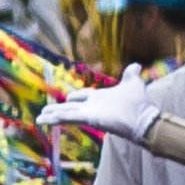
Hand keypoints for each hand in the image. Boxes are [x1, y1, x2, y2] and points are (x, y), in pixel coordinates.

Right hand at [37, 78, 158, 140]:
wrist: (145, 118)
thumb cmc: (139, 103)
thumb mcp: (133, 84)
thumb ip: (130, 75)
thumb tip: (135, 65)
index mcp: (100, 98)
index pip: (82, 97)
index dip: (74, 97)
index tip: (67, 100)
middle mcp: (92, 106)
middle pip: (70, 108)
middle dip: (56, 110)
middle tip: (44, 112)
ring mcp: (89, 113)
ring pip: (66, 114)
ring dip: (52, 115)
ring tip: (39, 118)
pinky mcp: (89, 119)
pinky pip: (69, 117)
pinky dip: (56, 119)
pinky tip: (45, 120)